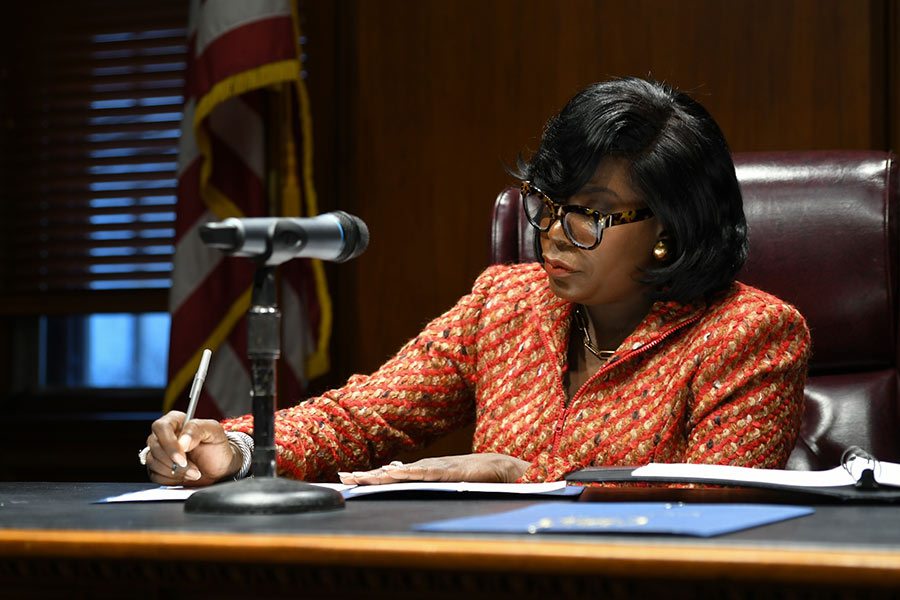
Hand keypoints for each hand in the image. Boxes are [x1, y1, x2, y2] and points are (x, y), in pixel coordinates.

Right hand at [145, 411, 241, 485]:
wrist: (219, 469)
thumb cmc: (216, 448)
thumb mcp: (214, 432)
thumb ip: (198, 429)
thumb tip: (182, 441)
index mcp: (176, 421)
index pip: (161, 427)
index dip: (169, 444)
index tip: (182, 457)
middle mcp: (164, 435)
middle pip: (155, 447)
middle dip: (175, 463)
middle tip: (194, 469)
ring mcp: (158, 452)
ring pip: (153, 462)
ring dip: (175, 472)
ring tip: (193, 472)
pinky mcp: (156, 467)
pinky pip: (155, 475)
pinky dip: (171, 479)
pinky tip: (184, 476)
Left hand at [338, 453, 529, 485]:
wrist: (494, 465)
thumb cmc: (466, 472)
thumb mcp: (437, 476)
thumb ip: (415, 474)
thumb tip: (391, 470)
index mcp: (418, 471)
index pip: (387, 475)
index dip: (366, 476)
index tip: (345, 478)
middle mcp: (422, 468)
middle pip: (388, 473)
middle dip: (365, 476)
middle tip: (343, 478)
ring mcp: (434, 469)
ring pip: (402, 474)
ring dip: (381, 476)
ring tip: (362, 477)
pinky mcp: (448, 472)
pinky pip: (426, 473)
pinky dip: (410, 474)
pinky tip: (396, 474)